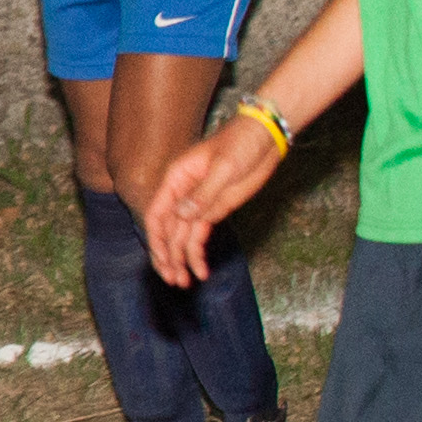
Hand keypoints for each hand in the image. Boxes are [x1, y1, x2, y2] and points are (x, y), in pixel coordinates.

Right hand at [141, 113, 281, 285]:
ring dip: (182, 260)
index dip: (156, 239)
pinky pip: (200, 235)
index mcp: (176, 179)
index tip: (163, 262)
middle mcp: (181, 194)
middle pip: (166, 230)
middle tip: (173, 280)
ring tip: (185, 282)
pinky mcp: (214, 210)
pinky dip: (198, 253)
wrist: (264, 138)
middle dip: (167, 256)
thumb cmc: (241, 144)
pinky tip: (201, 270)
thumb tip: (182, 217)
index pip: (157, 214)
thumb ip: (203, 193)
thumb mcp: (224, 167)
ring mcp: (198, 204)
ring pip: (182, 237)